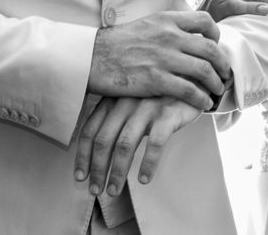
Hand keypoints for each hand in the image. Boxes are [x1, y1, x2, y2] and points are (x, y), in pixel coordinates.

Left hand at [74, 96, 202, 196]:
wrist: (188, 77)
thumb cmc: (155, 94)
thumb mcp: (129, 100)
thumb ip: (113, 117)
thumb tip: (96, 150)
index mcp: (111, 100)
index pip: (89, 131)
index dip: (82, 156)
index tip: (79, 176)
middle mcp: (125, 103)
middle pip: (103, 140)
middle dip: (97, 169)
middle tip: (95, 189)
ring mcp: (146, 108)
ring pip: (125, 145)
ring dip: (117, 172)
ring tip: (114, 190)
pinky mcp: (167, 114)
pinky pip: (155, 143)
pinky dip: (148, 164)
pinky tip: (143, 179)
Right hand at [88, 11, 228, 110]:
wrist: (92, 57)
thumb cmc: (116, 44)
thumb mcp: (144, 24)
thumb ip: (166, 28)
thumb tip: (184, 33)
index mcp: (166, 20)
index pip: (204, 20)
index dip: (216, 35)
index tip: (216, 46)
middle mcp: (168, 36)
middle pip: (210, 48)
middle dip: (222, 64)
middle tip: (224, 75)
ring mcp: (163, 58)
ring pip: (204, 70)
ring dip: (215, 83)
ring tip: (216, 91)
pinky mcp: (156, 79)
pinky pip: (189, 90)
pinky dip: (201, 98)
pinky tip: (203, 104)